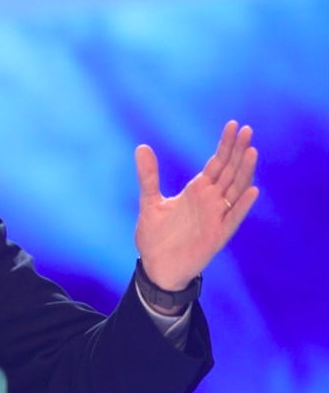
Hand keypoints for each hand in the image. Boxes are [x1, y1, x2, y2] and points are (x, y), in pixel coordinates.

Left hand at [134, 120, 258, 290]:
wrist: (157, 267)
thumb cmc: (156, 236)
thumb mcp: (150, 201)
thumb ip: (148, 176)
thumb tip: (142, 147)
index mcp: (197, 191)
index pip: (216, 163)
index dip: (225, 145)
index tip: (234, 125)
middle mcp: (211, 201)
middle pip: (229, 171)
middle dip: (238, 151)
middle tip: (247, 129)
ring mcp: (216, 217)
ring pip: (235, 191)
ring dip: (244, 172)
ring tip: (252, 151)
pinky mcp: (217, 236)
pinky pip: (233, 219)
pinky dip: (242, 206)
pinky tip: (251, 191)